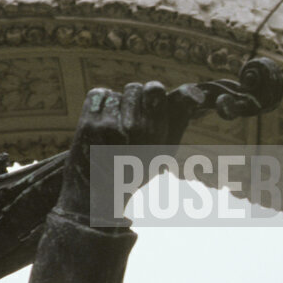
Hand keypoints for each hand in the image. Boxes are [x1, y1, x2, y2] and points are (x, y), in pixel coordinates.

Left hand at [56, 81, 189, 220]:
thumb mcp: (164, 149)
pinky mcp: (89, 124)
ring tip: (115, 127)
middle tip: (130, 120)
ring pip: (116, 92)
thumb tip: (194, 91)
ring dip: (116, 105)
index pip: (156, 89)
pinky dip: (99, 103)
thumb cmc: (135, 169)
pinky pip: (97, 94)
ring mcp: (110, 125)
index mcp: (157, 134)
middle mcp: (136, 128)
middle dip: (134, 100)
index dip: (152, 94)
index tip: (150, 104)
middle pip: (136, 87)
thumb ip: (179, 118)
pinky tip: (101, 121)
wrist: (98, 194)